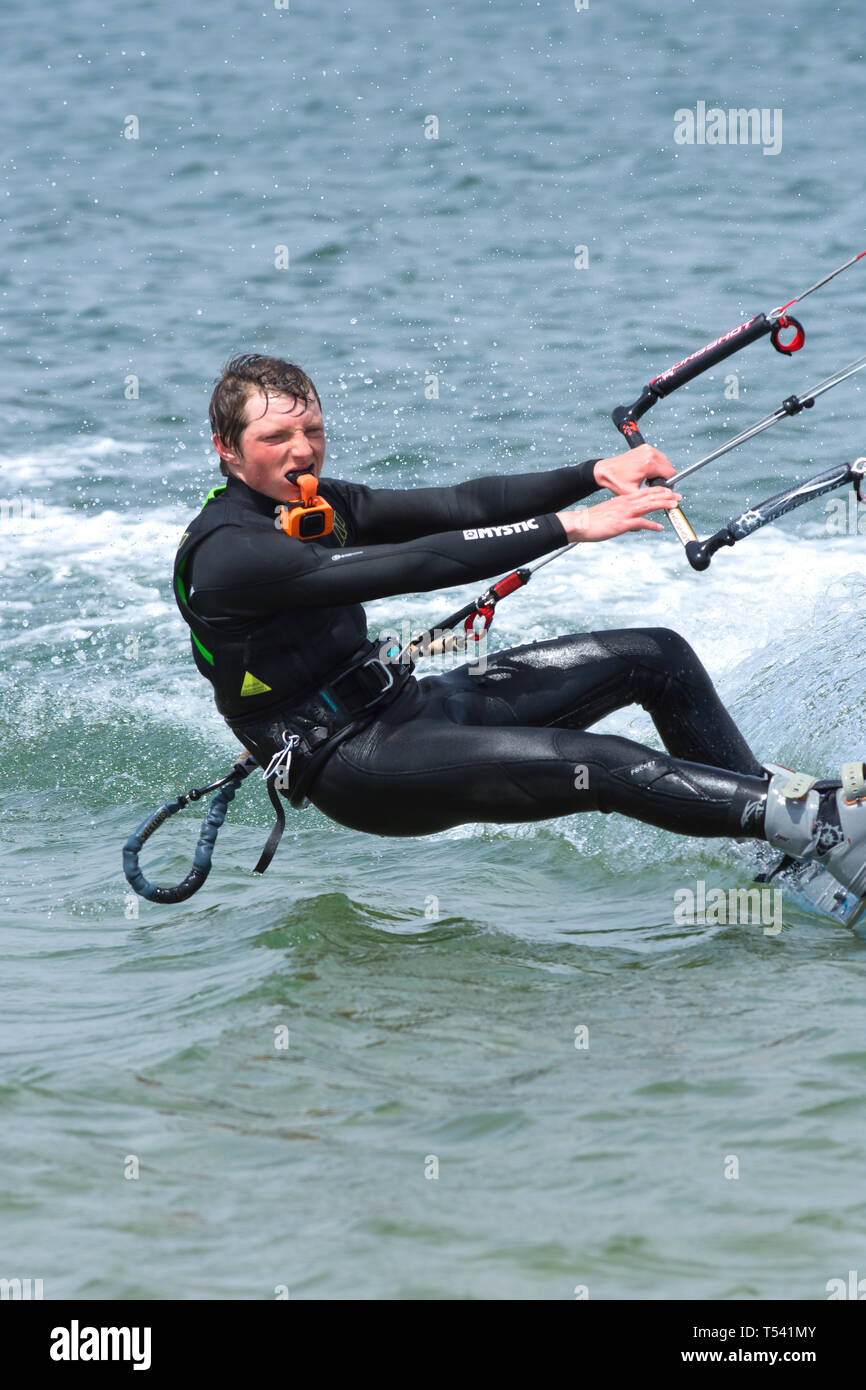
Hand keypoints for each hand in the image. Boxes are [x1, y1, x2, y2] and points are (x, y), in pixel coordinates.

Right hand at [556, 487, 682, 542]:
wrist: (579, 523)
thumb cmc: (593, 520)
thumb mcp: (611, 514)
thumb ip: (625, 517)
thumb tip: (636, 525)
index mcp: (623, 499)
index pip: (644, 492)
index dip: (659, 492)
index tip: (669, 493)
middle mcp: (625, 503)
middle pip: (649, 496)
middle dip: (665, 496)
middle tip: (678, 497)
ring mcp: (624, 513)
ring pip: (647, 505)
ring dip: (662, 505)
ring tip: (674, 506)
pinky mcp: (621, 523)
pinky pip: (640, 523)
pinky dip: (651, 525)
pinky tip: (659, 528)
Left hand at [593, 444, 676, 493]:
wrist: (605, 471)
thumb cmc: (617, 482)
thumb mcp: (634, 493)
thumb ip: (651, 496)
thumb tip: (666, 498)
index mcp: (649, 464)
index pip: (671, 473)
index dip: (668, 484)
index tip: (660, 489)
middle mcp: (650, 453)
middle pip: (669, 467)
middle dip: (663, 477)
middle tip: (651, 484)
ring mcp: (647, 449)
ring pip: (665, 462)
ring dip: (660, 471)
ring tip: (648, 478)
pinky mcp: (645, 447)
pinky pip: (658, 457)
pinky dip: (656, 464)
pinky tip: (646, 471)